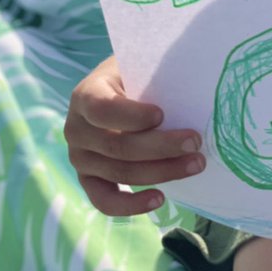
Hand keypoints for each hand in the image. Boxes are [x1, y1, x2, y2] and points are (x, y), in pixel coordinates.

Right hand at [64, 55, 205, 216]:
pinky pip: (104, 200)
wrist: (119, 90)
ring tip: (196, 164)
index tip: (162, 114)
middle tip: (195, 142)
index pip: (102, 109)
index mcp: (86, 95)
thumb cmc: (137, 75)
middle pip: (117, 146)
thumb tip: (192, 82)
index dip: (132, 116)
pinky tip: (160, 198)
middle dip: (161, 146)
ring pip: (119, 172)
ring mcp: (79, 157)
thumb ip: (154, 74)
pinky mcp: (88, 179)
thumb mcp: (140, 65)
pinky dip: (131, 205)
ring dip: (161, 172)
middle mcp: (75, 128)